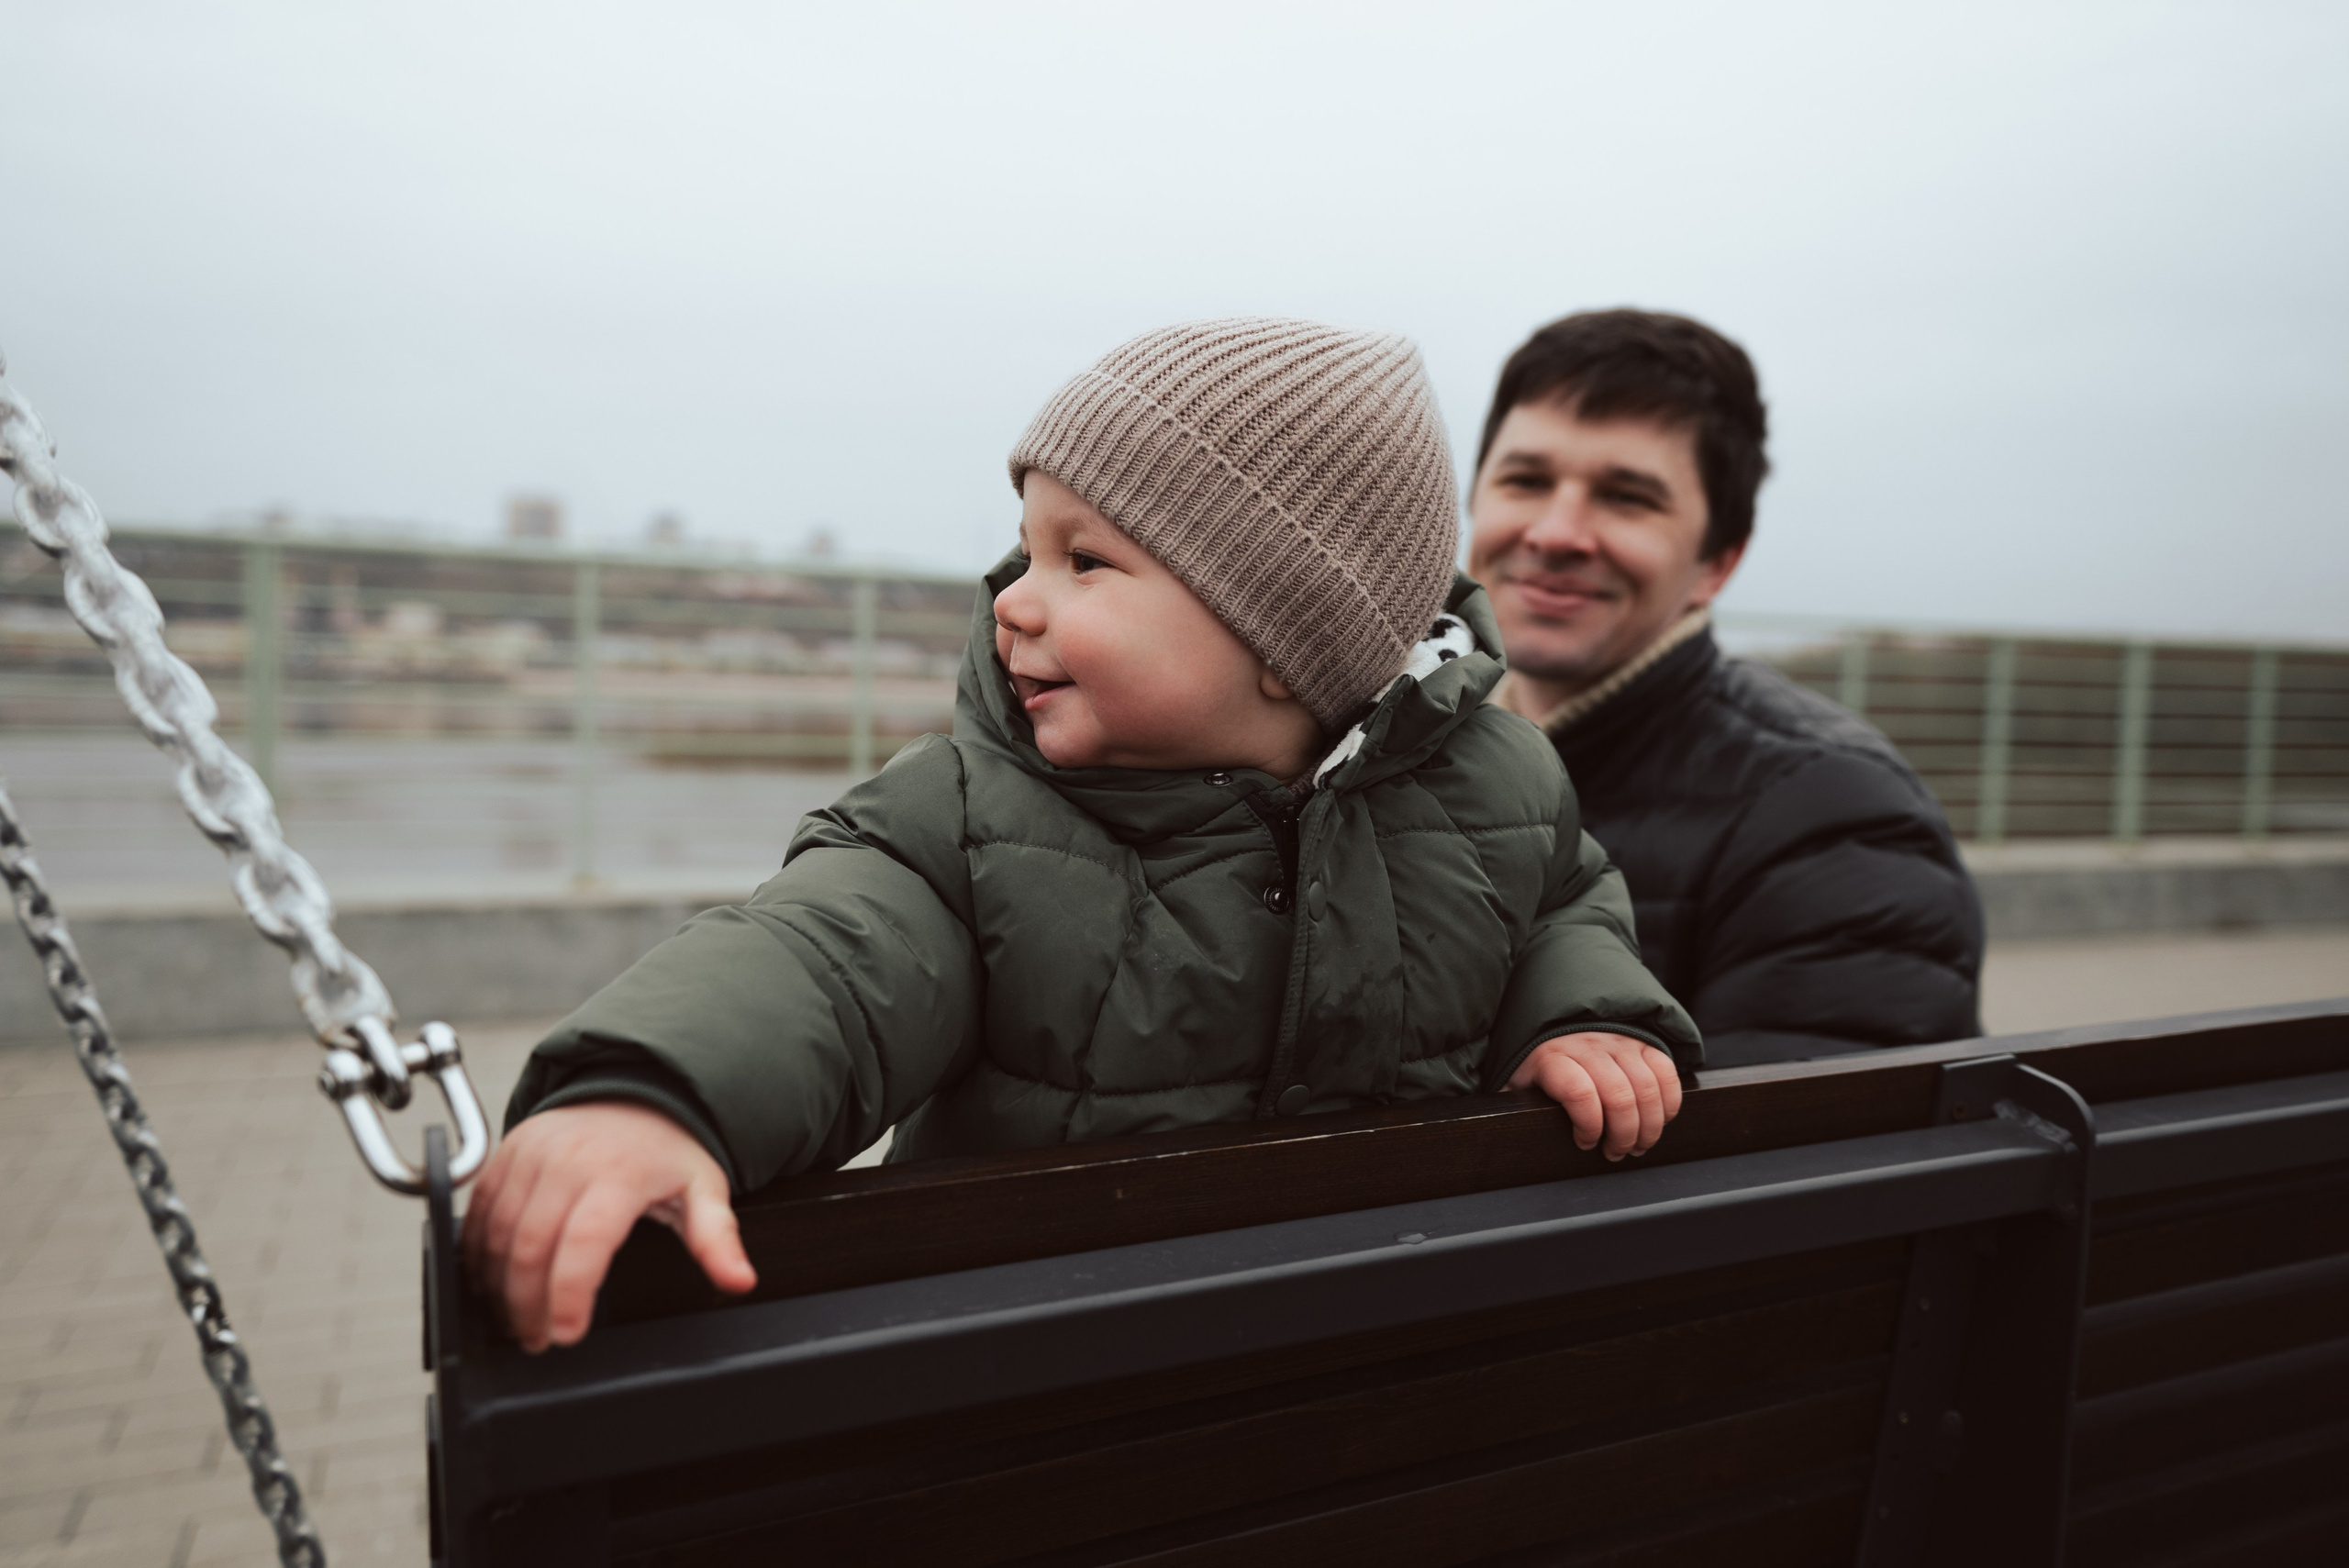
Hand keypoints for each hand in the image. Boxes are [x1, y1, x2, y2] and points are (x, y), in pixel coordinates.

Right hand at [461, 1101, 757, 1351]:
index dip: (568, 1295)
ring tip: (516, 1320)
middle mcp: (567, 1161)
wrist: (634, 1090)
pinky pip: (477, 1212)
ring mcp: (531, 1155)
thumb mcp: (704, 1188)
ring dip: (498, 1288)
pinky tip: (491, 1283)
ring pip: (496, 1235)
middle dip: (528, 1306)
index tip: (567, 1335)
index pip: (584, 1243)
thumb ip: (718, 1238)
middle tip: (537, 1340)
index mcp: (619, 1174)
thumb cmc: (667, 1148)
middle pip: (530, 1248)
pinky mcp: (505, 1154)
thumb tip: (739, 1280)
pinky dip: (477, 1254)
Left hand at [1510, 1032, 1682, 1160]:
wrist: (1554, 1017)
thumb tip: (1509, 1138)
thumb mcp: (1516, 1084)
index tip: (1585, 1144)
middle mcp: (1587, 1044)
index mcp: (1552, 1057)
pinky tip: (1658, 1120)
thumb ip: (1514, 1106)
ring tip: (1637, 1144)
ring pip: (1646, 1088)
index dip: (1588, 1126)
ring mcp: (1618, 1040)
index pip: (1578, 1092)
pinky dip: (1668, 1102)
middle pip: (1619, 1095)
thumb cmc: (1536, 1063)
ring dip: (1648, 1126)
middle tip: (1616, 1153)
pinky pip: (1666, 1071)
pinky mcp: (1642, 1040)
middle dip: (1623, 1136)